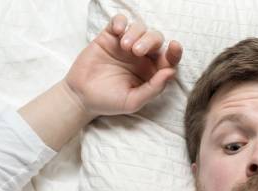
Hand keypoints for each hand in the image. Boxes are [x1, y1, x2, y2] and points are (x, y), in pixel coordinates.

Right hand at [62, 13, 182, 118]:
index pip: (169, 59)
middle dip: (150, 41)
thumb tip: (170, 72)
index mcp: (152, 72)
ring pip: (140, 27)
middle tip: (136, 51)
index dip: (175, 52)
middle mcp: (142, 57)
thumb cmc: (110, 101)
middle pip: (156, 39)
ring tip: (124, 46)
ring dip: (135, 33)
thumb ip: (153, 88)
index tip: (174, 46)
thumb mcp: (134, 101)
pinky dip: (121, 21)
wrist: (82, 96)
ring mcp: (126, 45)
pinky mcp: (110, 37)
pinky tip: (117, 31)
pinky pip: (120, 21)